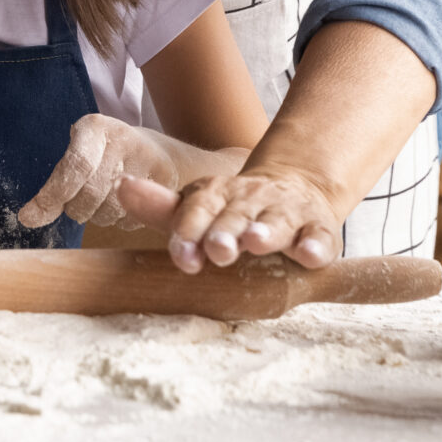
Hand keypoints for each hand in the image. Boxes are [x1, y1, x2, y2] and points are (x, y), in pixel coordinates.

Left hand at [16, 115, 180, 229]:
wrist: (163, 152)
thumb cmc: (108, 155)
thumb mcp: (80, 154)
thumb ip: (56, 184)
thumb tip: (28, 219)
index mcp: (95, 127)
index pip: (75, 165)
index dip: (53, 195)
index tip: (29, 217)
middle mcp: (124, 139)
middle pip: (89, 194)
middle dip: (76, 209)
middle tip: (78, 204)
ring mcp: (150, 160)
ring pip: (109, 211)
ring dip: (98, 216)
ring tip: (104, 198)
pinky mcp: (167, 183)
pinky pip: (132, 219)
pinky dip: (120, 220)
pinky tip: (125, 203)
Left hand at [116, 166, 344, 272]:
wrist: (295, 186)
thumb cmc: (233, 210)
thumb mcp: (198, 207)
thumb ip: (161, 206)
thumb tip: (121, 186)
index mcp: (218, 195)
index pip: (199, 209)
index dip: (190, 230)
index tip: (182, 255)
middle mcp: (251, 200)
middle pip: (236, 216)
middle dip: (225, 233)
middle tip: (217, 250)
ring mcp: (286, 213)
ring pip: (277, 222)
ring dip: (267, 232)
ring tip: (256, 242)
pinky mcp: (318, 228)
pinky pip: (320, 237)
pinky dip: (316, 246)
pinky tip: (309, 255)